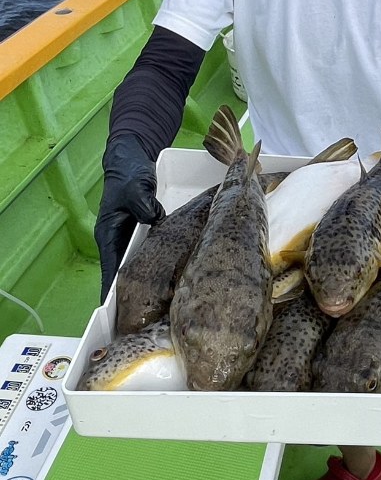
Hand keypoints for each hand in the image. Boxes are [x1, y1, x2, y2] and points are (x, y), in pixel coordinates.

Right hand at [94, 134, 164, 301]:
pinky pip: (151, 253)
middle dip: (131, 295)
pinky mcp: (145, 232)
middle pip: (124, 274)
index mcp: (109, 234)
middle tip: (142, 320)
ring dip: (146, 283)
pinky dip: (158, 266)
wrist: (133, 159)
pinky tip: (173, 278)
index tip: (113, 316)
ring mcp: (132, 238)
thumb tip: (152, 220)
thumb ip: (142, 204)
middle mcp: (119, 240)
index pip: (110, 270)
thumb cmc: (128, 174)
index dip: (111, 293)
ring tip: (158, 308)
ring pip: (138, 266)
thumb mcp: (134, 188)